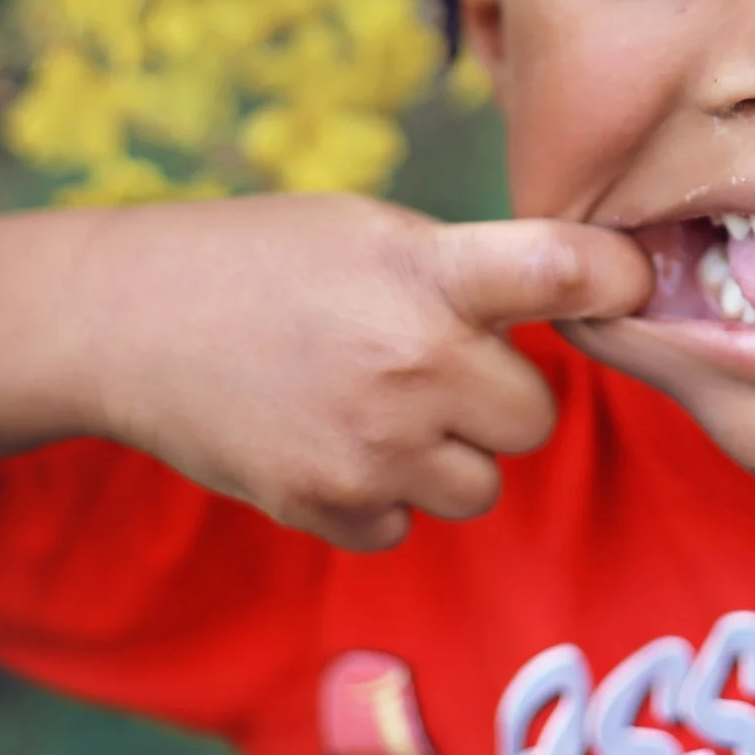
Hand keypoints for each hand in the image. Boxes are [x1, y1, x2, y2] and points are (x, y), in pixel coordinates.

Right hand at [72, 193, 650, 551]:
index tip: (626, 283)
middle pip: (535, 415)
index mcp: (429, 273)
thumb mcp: (375, 230)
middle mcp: (411, 364)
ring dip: (451, 453)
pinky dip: (386, 495)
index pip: (566, 272)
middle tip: (440, 361)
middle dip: (500, 394)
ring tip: (384, 403)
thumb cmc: (266, 260)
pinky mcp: (327, 509)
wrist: (128, 322)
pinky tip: (336, 440)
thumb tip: (584, 299)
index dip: (616, 278)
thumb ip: (472, 269)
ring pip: (482, 484)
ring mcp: (370, 448)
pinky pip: (408, 524)